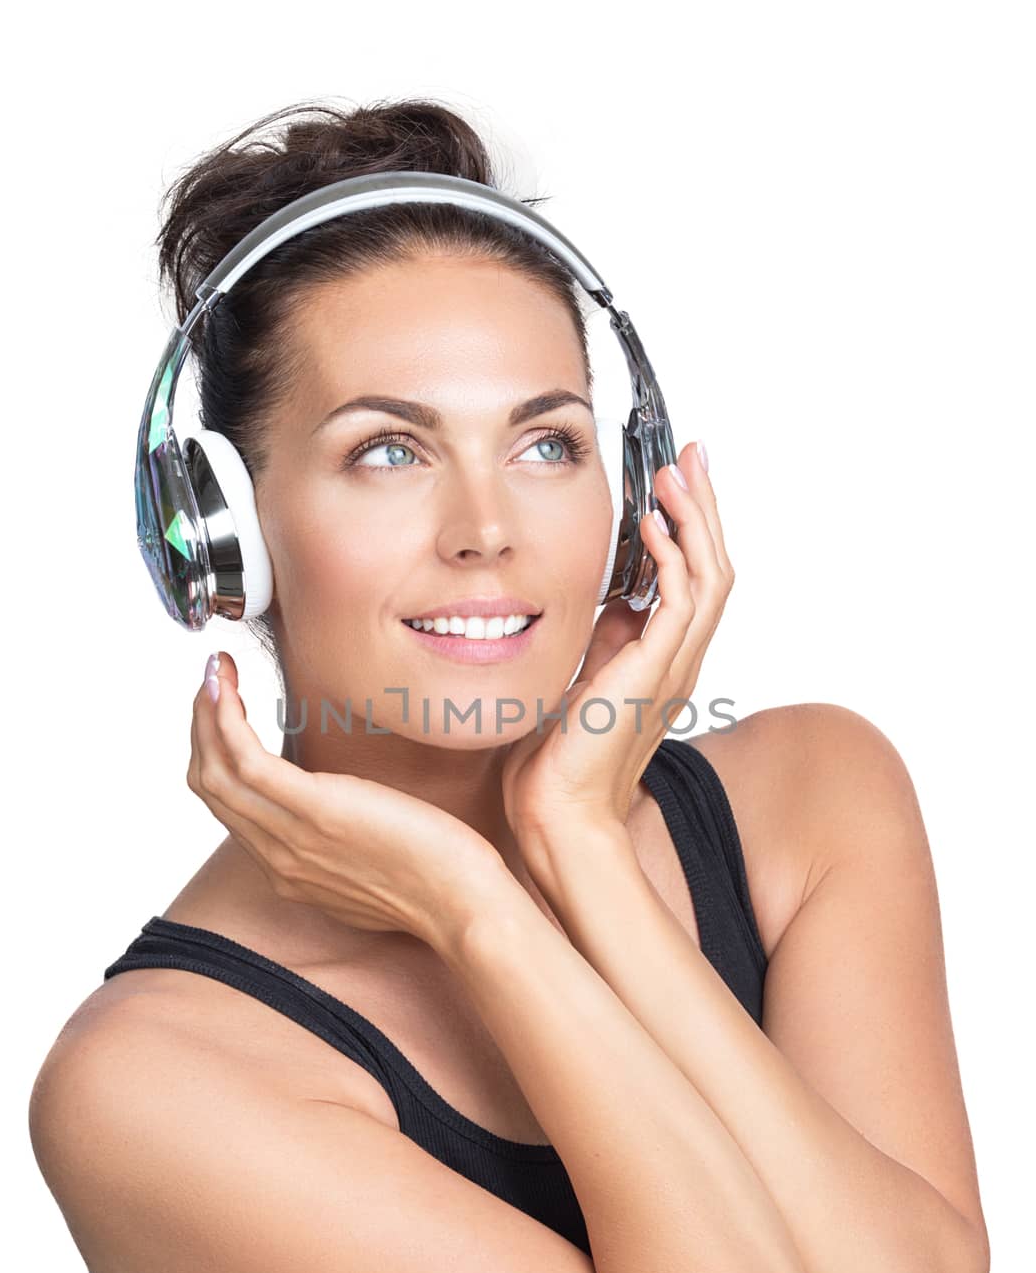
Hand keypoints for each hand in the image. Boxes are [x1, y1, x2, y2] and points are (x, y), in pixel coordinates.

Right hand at [187, 654, 503, 947]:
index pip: (230, 809)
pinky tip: (228, 684)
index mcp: (291, 870)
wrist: (465, 906)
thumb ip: (348, 843)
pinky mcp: (315, 810)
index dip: (217, 754)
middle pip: (211, 787)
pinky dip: (225, 717)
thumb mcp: (376, 867)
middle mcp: (279, 858)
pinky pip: (245, 759)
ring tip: (214, 669)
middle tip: (213, 678)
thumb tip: (350, 811)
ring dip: (207, 712)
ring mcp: (291, 837)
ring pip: (216, 771)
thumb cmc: (443, 882)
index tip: (227, 711)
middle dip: (202, 727)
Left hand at [500, 440, 733, 861]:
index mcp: (663, 663)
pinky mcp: (656, 672)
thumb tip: (610, 601)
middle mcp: (679, 662)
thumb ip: (601, 644)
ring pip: (712, 576)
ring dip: (695, 518)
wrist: (558, 816)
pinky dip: (675, 556)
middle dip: (703, 507)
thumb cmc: (557, 763)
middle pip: (715, 568)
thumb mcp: (578, 682)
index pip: (694, 581)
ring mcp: (674, 668)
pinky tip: (652, 524)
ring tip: (675, 472)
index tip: (672, 483)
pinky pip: (684, 601)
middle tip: (689, 456)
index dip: (689, 529)